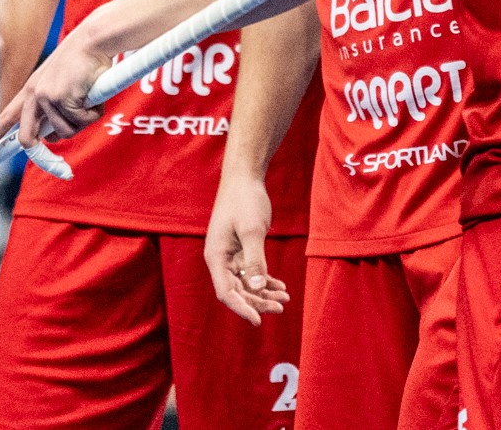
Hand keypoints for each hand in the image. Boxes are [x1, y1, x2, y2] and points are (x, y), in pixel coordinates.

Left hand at [0, 34, 109, 154]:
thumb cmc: (82, 62)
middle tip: (56, 159)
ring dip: (82, 122)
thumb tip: (53, 137)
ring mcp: (46, 97)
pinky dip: (91, 114)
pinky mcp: (61, 98)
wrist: (93, 40)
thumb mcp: (61, 86)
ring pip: (64, 132)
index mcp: (31, 90)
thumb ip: (53, 111)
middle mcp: (34, 95)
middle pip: (27, 139)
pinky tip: (92, 95)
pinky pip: (80, 122)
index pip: (5, 118)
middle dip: (40, 153)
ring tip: (88, 100)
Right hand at [204, 172, 288, 324]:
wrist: (244, 178)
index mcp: (216, 256)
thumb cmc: (244, 200)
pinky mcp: (241, 251)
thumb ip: (255, 260)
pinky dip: (265, 281)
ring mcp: (230, 256)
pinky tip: (280, 287)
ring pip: (246, 284)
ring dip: (263, 293)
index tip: (258, 321)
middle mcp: (220, 260)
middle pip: (237, 292)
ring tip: (284, 298)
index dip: (241, 308)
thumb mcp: (252, 230)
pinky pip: (252, 273)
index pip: (226, 292)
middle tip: (280, 306)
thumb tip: (257, 288)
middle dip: (257, 302)